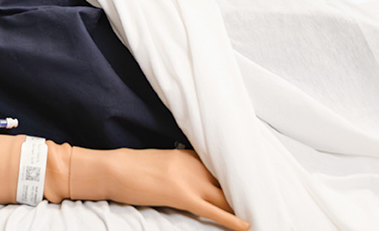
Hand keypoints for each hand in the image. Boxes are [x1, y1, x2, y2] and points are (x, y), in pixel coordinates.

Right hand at [78, 148, 248, 230]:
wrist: (114, 168)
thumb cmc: (132, 167)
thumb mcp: (161, 161)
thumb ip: (181, 167)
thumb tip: (192, 178)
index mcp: (188, 155)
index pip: (222, 165)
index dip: (239, 176)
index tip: (255, 181)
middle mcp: (194, 165)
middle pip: (227, 181)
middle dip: (246, 192)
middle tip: (265, 200)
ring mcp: (189, 180)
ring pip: (225, 196)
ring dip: (242, 206)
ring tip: (262, 213)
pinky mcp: (183, 196)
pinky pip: (213, 211)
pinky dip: (232, 220)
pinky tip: (247, 226)